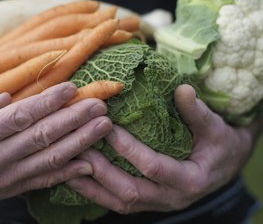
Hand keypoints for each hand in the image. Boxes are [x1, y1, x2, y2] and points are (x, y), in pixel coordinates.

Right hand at [0, 82, 111, 214]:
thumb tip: (7, 98)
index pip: (19, 116)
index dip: (48, 102)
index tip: (71, 88)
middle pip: (42, 136)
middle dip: (74, 118)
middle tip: (99, 104)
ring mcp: (7, 177)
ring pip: (50, 158)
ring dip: (80, 142)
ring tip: (103, 126)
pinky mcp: (13, 189)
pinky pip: (45, 180)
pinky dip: (69, 172)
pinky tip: (89, 162)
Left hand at [66, 84, 259, 213]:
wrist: (222, 164)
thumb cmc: (219, 143)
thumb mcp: (215, 127)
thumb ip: (198, 111)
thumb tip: (183, 90)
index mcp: (190, 180)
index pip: (153, 167)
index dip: (129, 148)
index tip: (107, 127)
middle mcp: (171, 198)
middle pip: (130, 191)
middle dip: (103, 169)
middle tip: (81, 146)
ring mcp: (157, 204)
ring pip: (120, 202)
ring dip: (93, 186)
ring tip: (70, 165)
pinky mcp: (146, 202)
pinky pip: (118, 203)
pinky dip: (96, 193)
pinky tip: (77, 178)